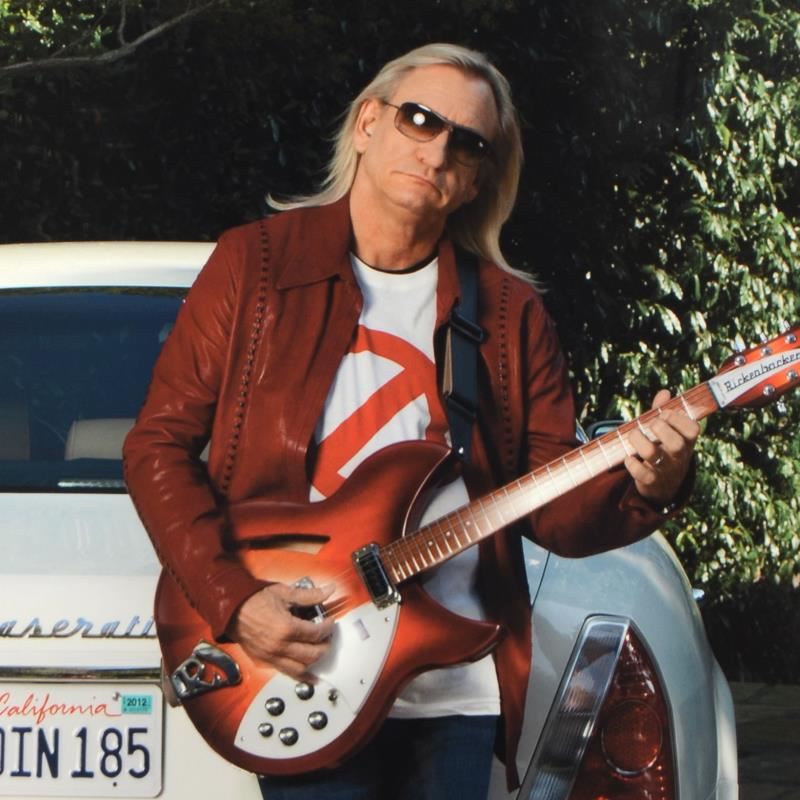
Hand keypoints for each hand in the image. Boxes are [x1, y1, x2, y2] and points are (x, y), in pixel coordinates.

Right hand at [228, 582, 335, 679]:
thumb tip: (328, 591)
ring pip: (300, 668)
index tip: (330, 622)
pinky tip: (309, 675)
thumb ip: (310, 595)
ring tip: (318, 650)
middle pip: (312, 654)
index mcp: (286, 628)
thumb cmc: (254, 599)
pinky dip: (300, 674)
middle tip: (327, 636)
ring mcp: (271, 656)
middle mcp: (279, 646)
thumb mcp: (285, 593)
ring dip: (314, 661)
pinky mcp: (265, 660)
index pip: (316, 633)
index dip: (328, 628)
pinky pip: (286, 672)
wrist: (231, 608)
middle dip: (324, 645)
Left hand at [624, 389, 699, 506]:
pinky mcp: (650, 481)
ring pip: (653, 455)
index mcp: (686, 442)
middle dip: (661, 429)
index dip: (678, 419)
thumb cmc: (664, 450)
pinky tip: (628, 457)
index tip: (665, 413)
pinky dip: (631, 463)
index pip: (693, 430)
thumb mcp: (668, 432)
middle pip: (676, 443)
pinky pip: (641, 473)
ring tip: (634, 435)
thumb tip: (664, 392)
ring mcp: (665, 469)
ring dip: (639, 441)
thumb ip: (663, 412)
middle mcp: (679, 456)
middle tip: (651, 424)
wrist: (663, 486)